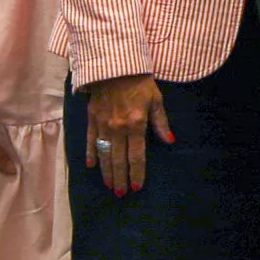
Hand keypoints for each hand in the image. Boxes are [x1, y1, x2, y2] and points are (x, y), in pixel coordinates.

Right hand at [81, 73, 174, 196]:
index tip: (136, 187)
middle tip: (121, 194)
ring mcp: (102, 125)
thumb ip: (161, 122)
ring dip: (106, 171)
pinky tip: (91, 166)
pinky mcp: (91, 118)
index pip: (136, 156)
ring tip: (109, 185)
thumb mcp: (156, 100)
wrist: (113, 64)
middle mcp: (118, 129)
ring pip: (104, 154)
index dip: (137, 173)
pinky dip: (90, 154)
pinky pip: (89, 140)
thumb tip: (170, 141)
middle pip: (119, 160)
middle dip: (121, 178)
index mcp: (136, 125)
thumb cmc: (139, 82)